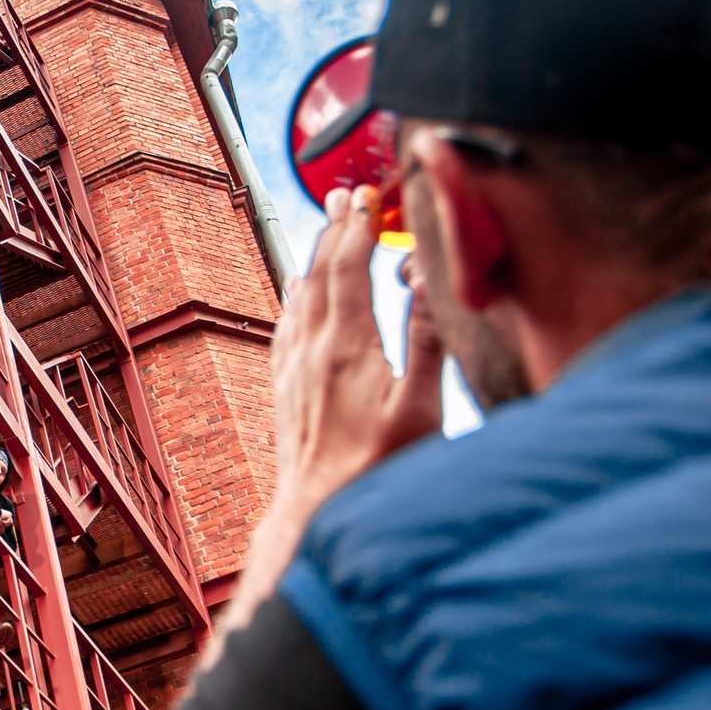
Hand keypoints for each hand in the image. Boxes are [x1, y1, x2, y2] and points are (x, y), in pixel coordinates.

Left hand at [211, 185, 442, 630]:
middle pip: (320, 274)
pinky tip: (297, 298)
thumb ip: (426, 343)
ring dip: (315, 259)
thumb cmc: (377, 470)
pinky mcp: (284, 393)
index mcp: (347, 347)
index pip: (349, 268)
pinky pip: (286, 329)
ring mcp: (293, 372)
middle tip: (345, 196)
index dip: (358, 227)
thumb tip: (423, 283)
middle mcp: (311, 352)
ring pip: (299, 299)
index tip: (367, 194)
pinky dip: (297, 299)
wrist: (317, 515)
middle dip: (334, 231)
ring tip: (326, 233)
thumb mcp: (421, 409)